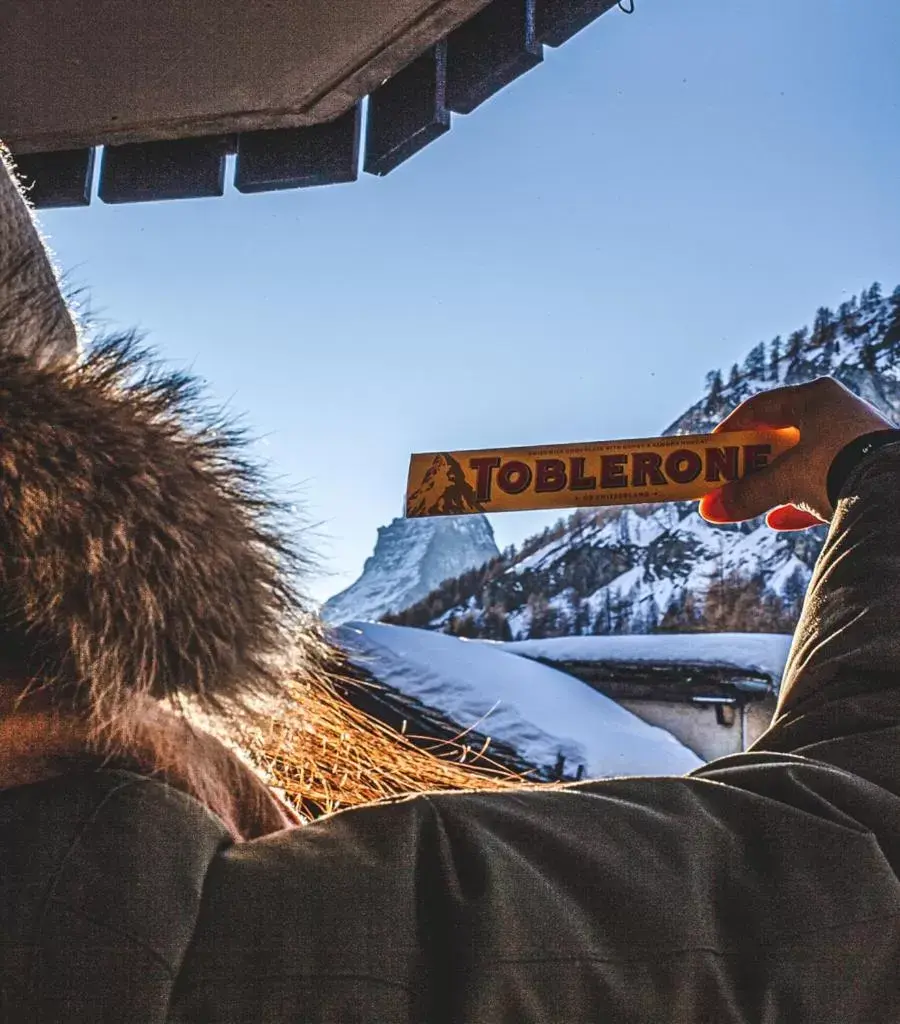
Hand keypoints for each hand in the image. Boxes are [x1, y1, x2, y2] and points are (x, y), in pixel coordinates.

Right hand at [698, 377, 893, 529]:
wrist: (896, 492)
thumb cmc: (839, 469)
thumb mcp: (786, 480)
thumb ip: (748, 493)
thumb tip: (709, 509)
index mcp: (817, 397)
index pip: (762, 406)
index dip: (732, 428)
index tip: (713, 449)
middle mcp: (840, 411)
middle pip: (784, 434)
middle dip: (754, 460)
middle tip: (731, 476)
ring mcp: (857, 440)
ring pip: (805, 459)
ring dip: (776, 481)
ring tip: (754, 500)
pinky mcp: (869, 468)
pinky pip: (827, 481)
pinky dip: (801, 499)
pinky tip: (780, 519)